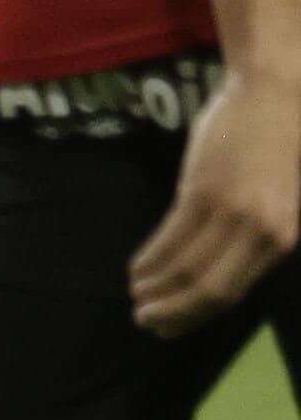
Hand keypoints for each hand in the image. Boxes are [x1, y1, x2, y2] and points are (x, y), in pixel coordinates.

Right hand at [131, 75, 300, 334]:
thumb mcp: (279, 197)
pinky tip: (135, 268)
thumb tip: (218, 264)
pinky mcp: (202, 190)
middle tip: (146, 321)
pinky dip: (149, 258)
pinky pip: (170, 237)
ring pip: (186, 268)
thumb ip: (255, 232)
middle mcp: (261, 232)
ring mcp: (231, 212)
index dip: (197, 315)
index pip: (234, 292)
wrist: (276, 92)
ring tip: (135, 295)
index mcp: (283, 237)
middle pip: (210, 291)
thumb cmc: (279, 142)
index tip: (172, 327)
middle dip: (174, 312)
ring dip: (155, 287)